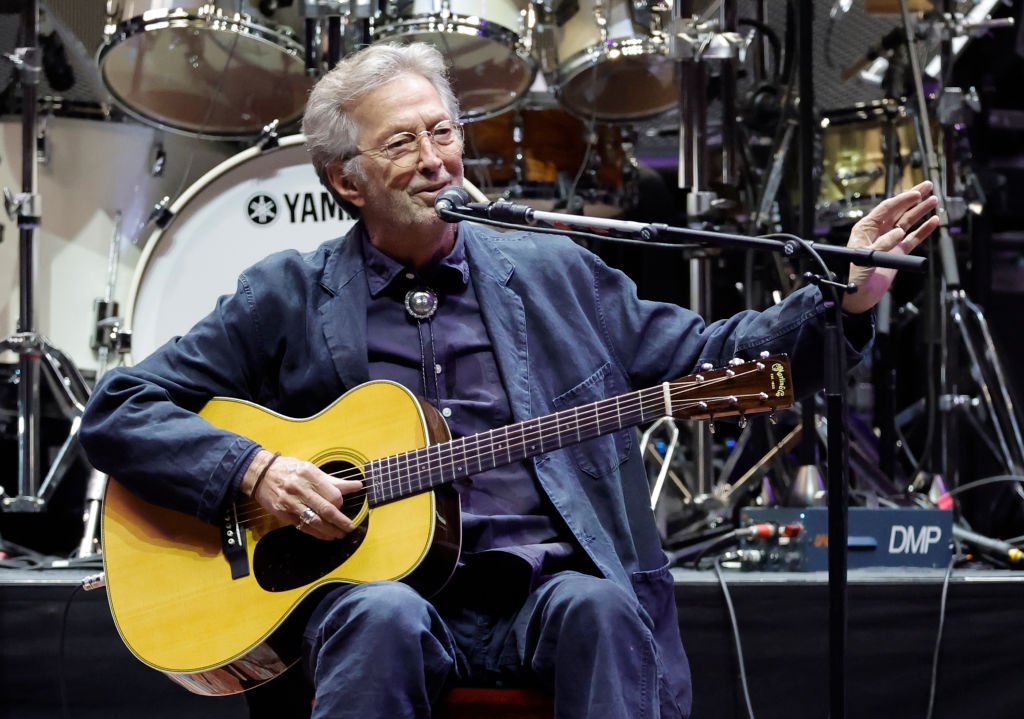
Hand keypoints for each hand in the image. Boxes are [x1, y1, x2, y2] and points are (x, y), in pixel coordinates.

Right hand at [243, 450, 363, 539]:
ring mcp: (290, 503)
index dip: (340, 503)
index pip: (332, 495)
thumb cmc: (289, 469)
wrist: (260, 474)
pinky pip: (302, 527)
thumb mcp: (311, 469)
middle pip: (325, 510)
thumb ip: (334, 481)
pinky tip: (325, 536)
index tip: (342, 506)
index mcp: (309, 475)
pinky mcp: (283, 514)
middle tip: (350, 528)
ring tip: (339, 535)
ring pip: (315, 521)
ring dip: (329, 531)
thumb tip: (358, 485)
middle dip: (340, 522)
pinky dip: (316, 533)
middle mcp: (300, 489)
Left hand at [841, 180, 939, 313]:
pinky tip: (934, 221)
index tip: (916, 193)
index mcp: (866, 228)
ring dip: (920, 211)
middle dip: (913, 198)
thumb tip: (898, 233)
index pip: (886, 208)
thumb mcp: (864, 258)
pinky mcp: (898, 253)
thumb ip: (881, 244)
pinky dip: (924, 230)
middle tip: (928, 186)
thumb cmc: (853, 276)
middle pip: (899, 210)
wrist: (857, 296)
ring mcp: (890, 241)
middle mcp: (878, 232)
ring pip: (908, 222)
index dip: (902, 200)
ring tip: (934, 200)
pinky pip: (913, 238)